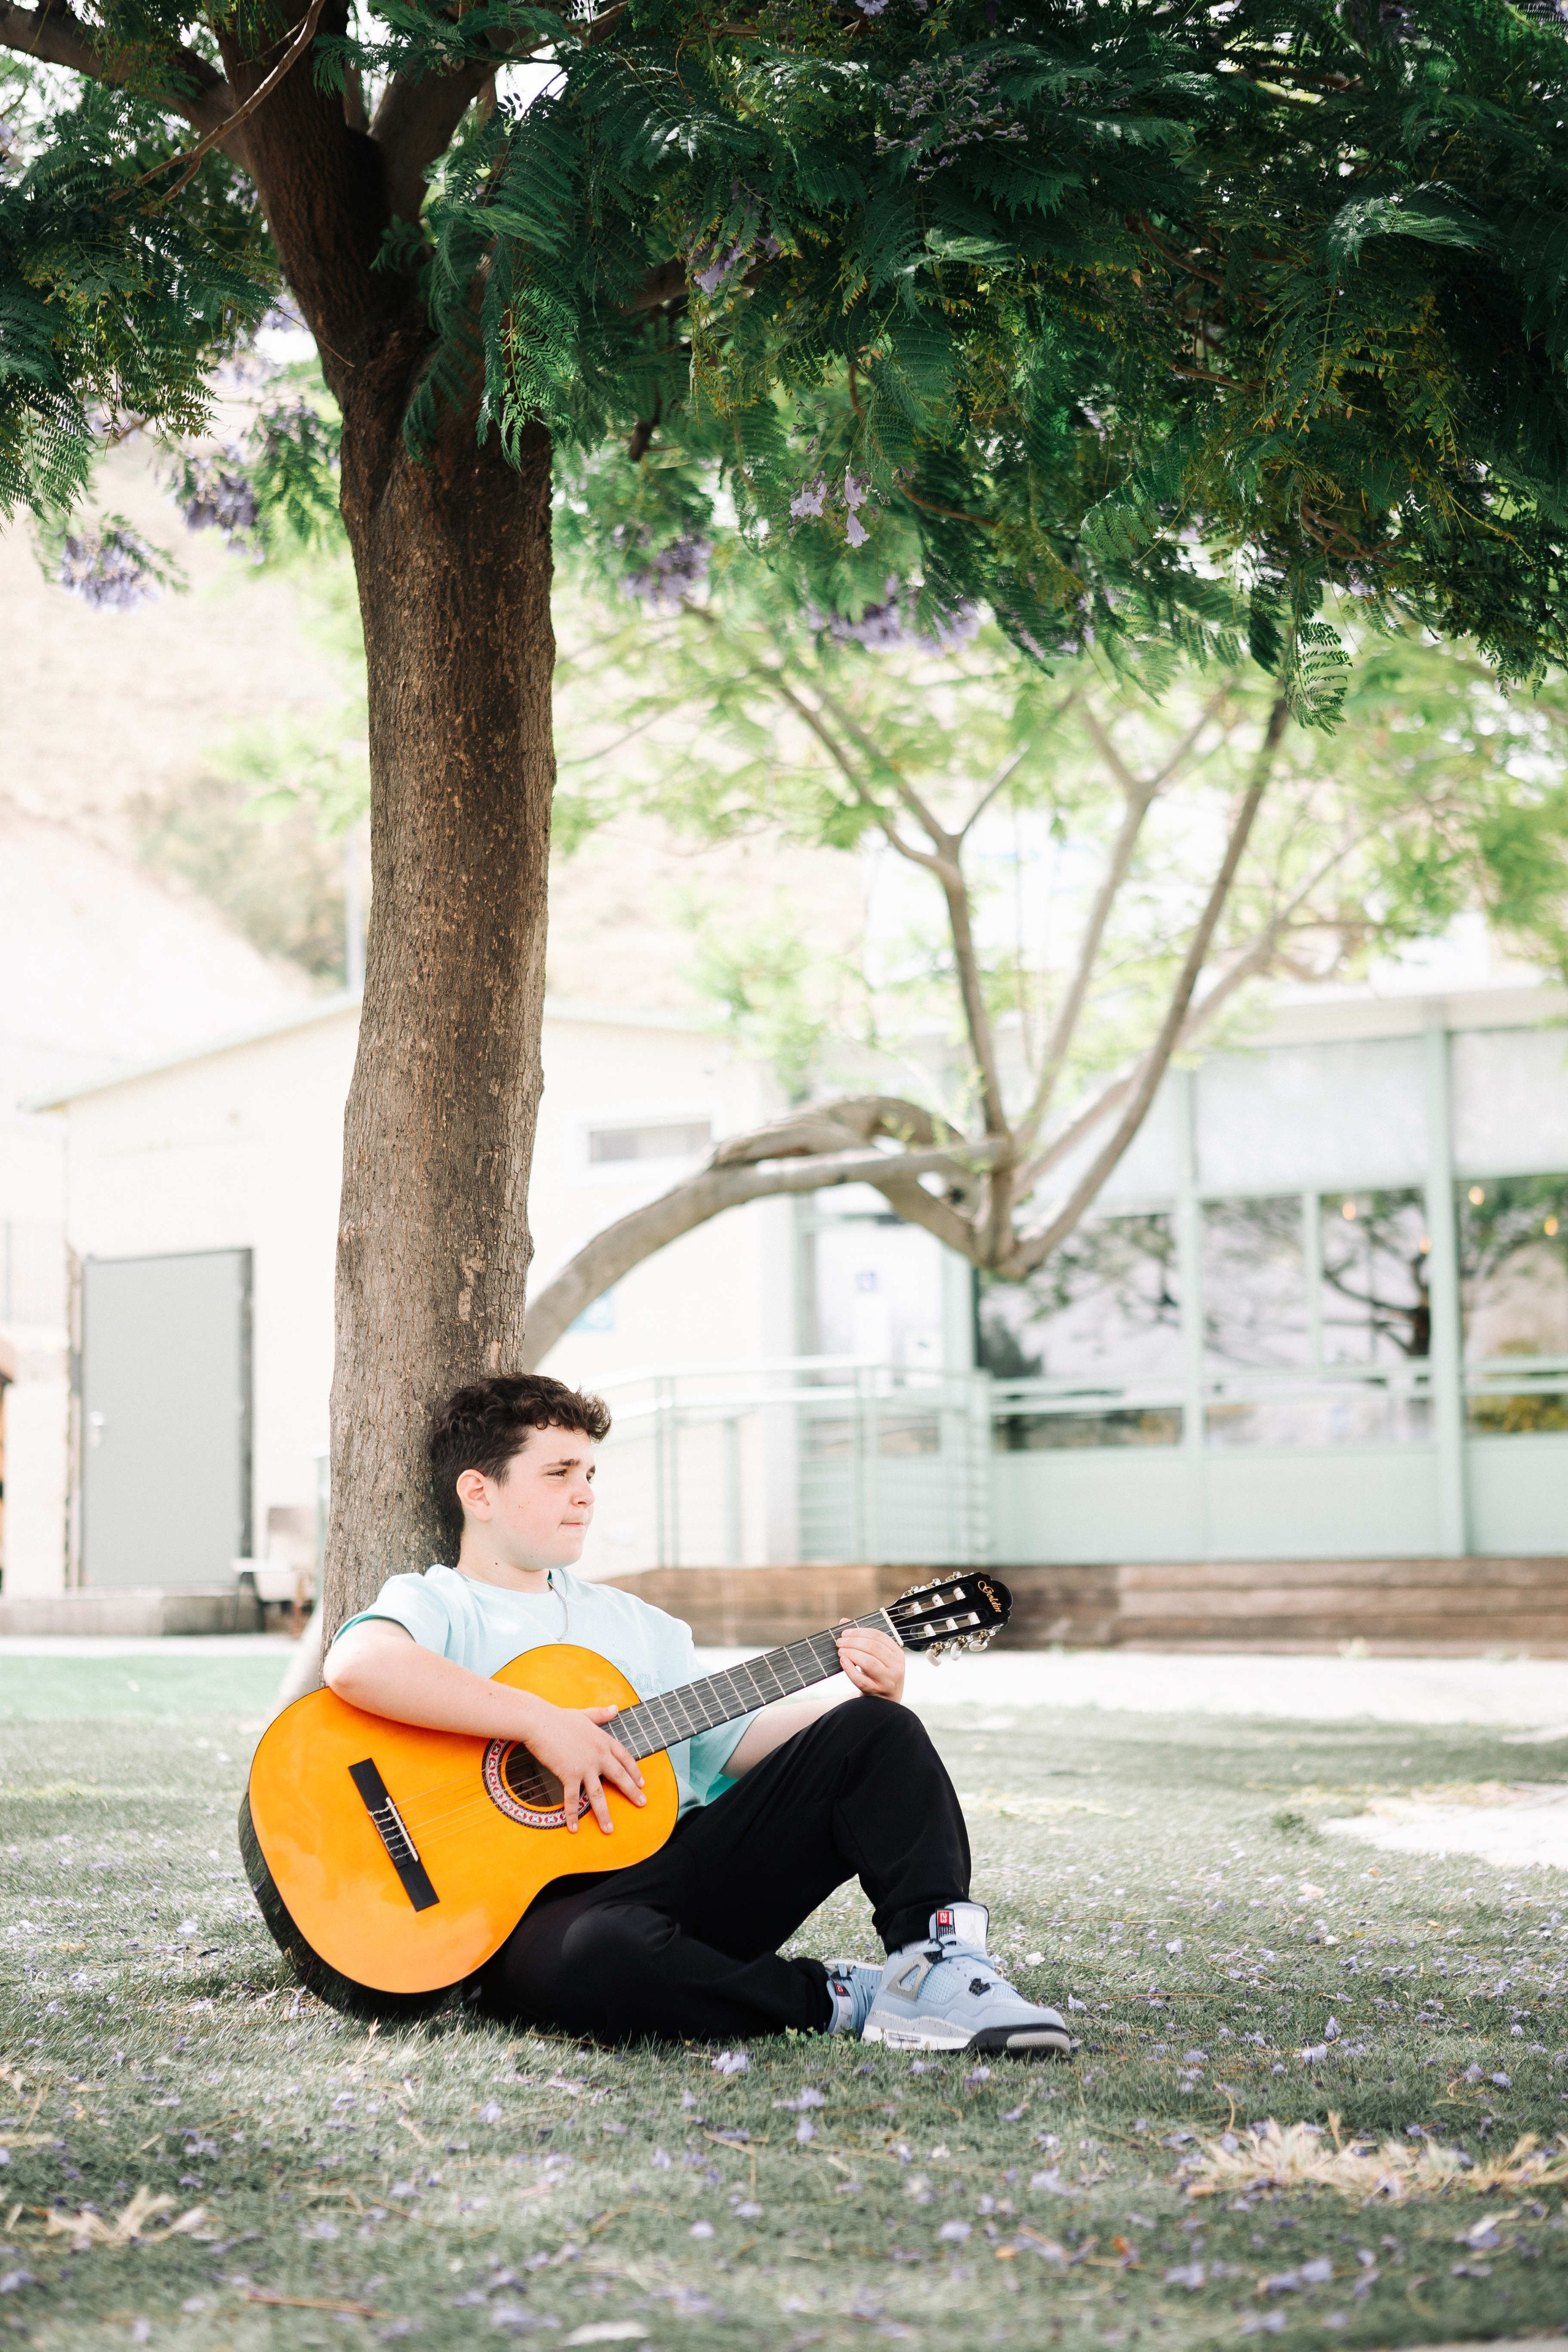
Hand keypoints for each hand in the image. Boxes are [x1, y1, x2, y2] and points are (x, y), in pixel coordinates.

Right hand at [517, 1699, 645, 1835]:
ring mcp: (585, 1766)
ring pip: (598, 1795)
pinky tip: (574, 1828)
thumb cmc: (559, 1717)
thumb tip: (615, 1708)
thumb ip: (601, 1714)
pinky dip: (572, 1815)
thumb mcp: (585, 1714)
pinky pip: (573, 1799)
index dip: (634, 1771)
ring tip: (609, 1829)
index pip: (625, 1757)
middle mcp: (598, 1755)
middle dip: (632, 1792)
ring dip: (604, 1814)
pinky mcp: (569, 1775)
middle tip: (642, 1803)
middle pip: (619, 1777)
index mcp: (603, 1740)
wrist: (539, 1722)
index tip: (641, 1782)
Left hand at [835, 1624, 905, 1703]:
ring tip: (840, 1651)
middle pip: (873, 1647)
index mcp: (897, 1653)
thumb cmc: (876, 1674)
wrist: (883, 1702)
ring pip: (869, 1662)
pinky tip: (843, 1662)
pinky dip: (850, 1669)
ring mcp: (888, 1680)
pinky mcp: (878, 1692)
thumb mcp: (875, 1657)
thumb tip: (843, 1621)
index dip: (860, 1631)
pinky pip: (861, 1680)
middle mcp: (896, 1666)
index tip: (845, 1632)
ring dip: (852, 1654)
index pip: (878, 1636)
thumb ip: (861, 1638)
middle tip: (839, 1642)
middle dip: (853, 1642)